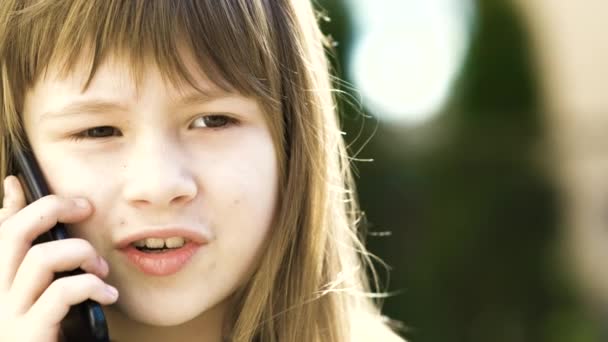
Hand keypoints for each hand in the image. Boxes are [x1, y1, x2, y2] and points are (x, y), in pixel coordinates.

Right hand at [0, 176, 117, 341]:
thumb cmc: (47, 331)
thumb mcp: (40, 290)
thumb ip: (32, 251)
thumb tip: (17, 195)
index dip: (13, 202)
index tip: (24, 182)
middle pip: (12, 233)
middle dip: (52, 208)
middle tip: (85, 208)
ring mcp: (7, 315)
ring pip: (40, 258)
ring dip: (81, 253)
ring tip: (101, 269)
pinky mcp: (29, 334)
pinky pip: (61, 292)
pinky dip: (92, 286)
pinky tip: (107, 295)